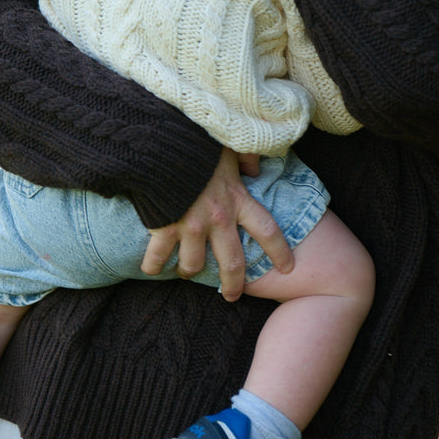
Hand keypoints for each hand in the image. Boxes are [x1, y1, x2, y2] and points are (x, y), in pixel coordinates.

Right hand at [140, 148, 292, 301]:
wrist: (164, 141)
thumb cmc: (200, 141)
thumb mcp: (232, 146)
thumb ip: (248, 158)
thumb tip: (255, 169)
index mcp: (238, 199)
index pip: (267, 230)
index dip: (279, 252)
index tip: (288, 267)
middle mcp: (218, 219)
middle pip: (232, 263)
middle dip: (233, 284)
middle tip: (232, 296)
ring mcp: (190, 226)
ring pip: (193, 265)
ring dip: (189, 271)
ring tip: (185, 272)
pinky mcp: (164, 227)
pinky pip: (158, 257)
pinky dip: (152, 265)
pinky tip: (151, 269)